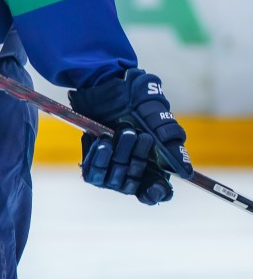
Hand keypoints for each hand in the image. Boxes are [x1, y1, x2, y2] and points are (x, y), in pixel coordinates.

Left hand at [69, 69, 192, 204]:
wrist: (109, 87)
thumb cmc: (139, 103)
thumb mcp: (159, 118)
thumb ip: (172, 143)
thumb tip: (185, 172)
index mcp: (155, 166)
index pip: (156, 191)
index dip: (156, 192)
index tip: (154, 187)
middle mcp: (134, 170)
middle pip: (136, 180)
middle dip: (139, 158)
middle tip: (142, 135)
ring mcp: (112, 168)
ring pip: (116, 176)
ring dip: (121, 154)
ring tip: (124, 132)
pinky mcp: (93, 162)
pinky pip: (94, 171)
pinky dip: (99, 157)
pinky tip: (103, 142)